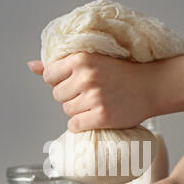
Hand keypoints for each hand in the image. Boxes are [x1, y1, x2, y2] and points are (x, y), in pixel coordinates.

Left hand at [28, 53, 152, 131]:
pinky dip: (82, 124)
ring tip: (97, 103)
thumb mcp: (92, 59)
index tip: (77, 82)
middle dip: (70, 97)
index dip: (61, 81)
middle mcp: (86, 76)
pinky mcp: (102, 116)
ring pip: (67, 111)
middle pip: (57, 96)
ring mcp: (94, 97)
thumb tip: (30, 66)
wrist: (152, 86)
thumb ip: (60, 64)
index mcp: (81, 58)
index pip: (49, 76)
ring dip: (78, 111)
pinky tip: (94, 117)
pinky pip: (75, 125)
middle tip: (91, 93)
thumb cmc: (122, 72)